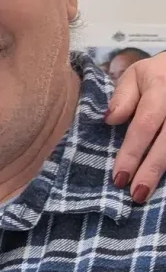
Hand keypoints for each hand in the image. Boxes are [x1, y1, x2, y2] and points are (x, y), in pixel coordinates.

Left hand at [107, 52, 165, 202]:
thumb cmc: (155, 76)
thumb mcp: (135, 76)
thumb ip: (123, 97)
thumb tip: (110, 119)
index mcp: (161, 86)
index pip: (146, 123)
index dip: (133, 152)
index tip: (119, 177)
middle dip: (152, 169)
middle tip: (136, 195)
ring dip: (165, 172)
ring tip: (147, 193)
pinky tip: (164, 185)